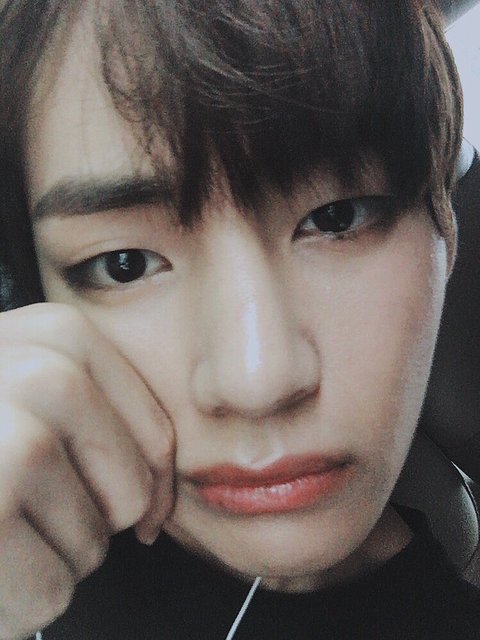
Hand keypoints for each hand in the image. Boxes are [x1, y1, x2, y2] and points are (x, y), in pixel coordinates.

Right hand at [0, 303, 173, 638]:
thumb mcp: (21, 393)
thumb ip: (88, 414)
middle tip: (30, 515)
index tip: (140, 506)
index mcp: (53, 337)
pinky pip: (51, 589)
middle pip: (130, 486)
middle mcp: (33, 374)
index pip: (153, 425)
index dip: (152, 480)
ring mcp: (8, 443)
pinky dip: (19, 598)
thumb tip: (158, 487)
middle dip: (94, 522)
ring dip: (48, 557)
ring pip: (92, 540)